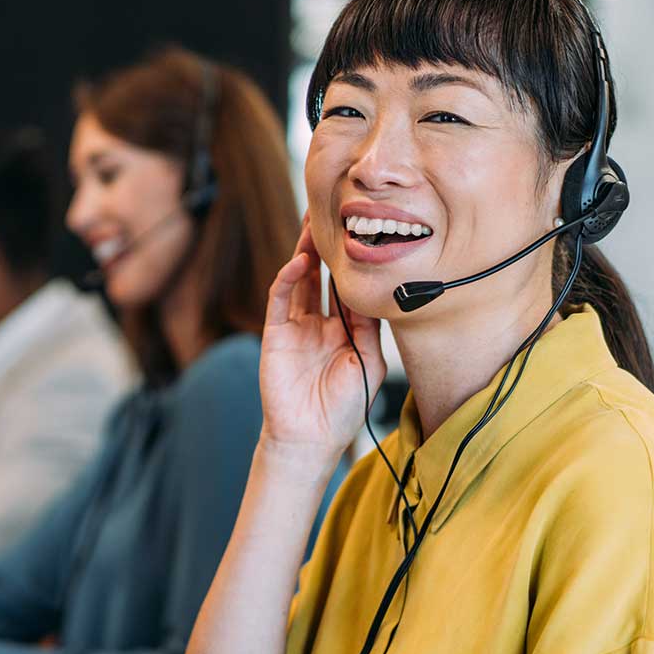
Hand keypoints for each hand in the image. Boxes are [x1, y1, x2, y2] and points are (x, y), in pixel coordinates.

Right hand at [259, 215, 385, 460]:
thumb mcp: (369, 363)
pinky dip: (288, 279)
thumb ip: (370, 327)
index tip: (367, 236)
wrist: (311, 438)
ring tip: (314, 225)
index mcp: (346, 330)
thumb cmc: (344, 407)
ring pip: (301, 280)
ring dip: (306, 253)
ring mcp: (297, 327)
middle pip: (324, 276)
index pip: (350, 288)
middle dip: (328, 248)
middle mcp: (321, 323)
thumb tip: (377, 291)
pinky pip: (281, 299)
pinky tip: (300, 262)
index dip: (356, 264)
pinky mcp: (276, 333)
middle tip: (334, 215)